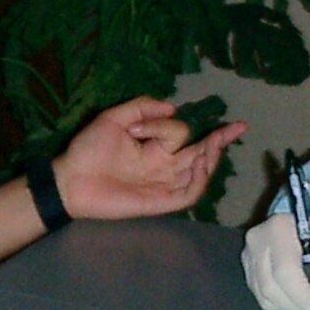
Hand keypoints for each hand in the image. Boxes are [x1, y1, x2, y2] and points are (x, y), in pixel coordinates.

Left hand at [51, 97, 247, 220]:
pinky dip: (199, 180)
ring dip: (211, 157)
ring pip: (199, 173)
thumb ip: (142, 108)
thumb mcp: (113, 118)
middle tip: (240, 125)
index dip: (165, 125)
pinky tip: (202, 163)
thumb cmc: (87, 150)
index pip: (178, 133)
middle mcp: (163, 166)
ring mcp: (163, 185)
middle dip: (221, 140)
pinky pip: (188, 194)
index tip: (137, 128)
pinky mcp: (159, 202)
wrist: (70, 179)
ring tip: (217, 142)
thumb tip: (174, 106)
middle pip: (201, 154)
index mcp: (154, 148)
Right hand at [241, 207, 309, 309]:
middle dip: (295, 303)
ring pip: (263, 294)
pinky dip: (279, 304)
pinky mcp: (248, 269)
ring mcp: (249, 254)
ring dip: (288, 306)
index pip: (284, 270)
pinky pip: (260, 297)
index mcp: (279, 227)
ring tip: (306, 303)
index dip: (301, 294)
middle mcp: (257, 238)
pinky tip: (294, 298)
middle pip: (270, 285)